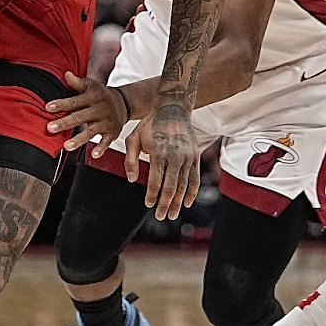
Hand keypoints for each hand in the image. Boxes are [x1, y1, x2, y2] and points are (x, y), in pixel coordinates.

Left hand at [45, 71, 129, 154]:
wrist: (123, 103)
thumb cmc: (101, 94)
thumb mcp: (91, 86)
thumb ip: (77, 83)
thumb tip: (65, 74)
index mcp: (92, 97)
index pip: (74, 101)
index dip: (61, 104)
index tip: (48, 108)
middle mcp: (99, 109)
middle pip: (80, 117)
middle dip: (65, 123)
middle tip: (50, 128)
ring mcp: (106, 122)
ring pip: (91, 131)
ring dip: (78, 139)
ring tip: (66, 146)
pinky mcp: (112, 133)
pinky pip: (106, 141)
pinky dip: (101, 148)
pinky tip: (93, 154)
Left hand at [123, 101, 201, 219]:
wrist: (173, 109)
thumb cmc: (149, 125)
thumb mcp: (133, 138)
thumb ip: (130, 159)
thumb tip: (130, 180)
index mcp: (158, 152)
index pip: (155, 180)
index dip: (152, 194)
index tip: (148, 204)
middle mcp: (175, 156)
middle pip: (171, 187)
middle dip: (165, 204)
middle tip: (161, 216)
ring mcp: (188, 157)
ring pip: (183, 185)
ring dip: (178, 202)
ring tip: (172, 215)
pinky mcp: (195, 157)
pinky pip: (195, 178)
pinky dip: (192, 192)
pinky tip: (187, 203)